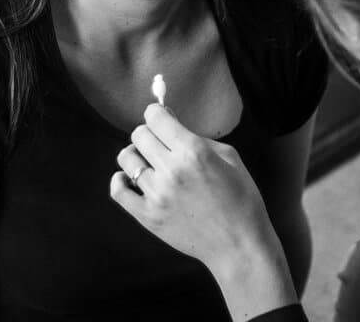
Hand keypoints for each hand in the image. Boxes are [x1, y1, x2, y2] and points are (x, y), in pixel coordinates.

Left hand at [110, 104, 296, 318]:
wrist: (240, 246)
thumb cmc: (241, 200)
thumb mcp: (229, 158)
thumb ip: (198, 137)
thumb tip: (171, 123)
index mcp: (193, 152)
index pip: (155, 117)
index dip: (156, 113)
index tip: (160, 118)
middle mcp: (171, 170)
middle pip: (139, 134)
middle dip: (149, 133)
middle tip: (160, 143)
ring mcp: (156, 194)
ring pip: (126, 158)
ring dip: (137, 156)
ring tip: (150, 164)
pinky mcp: (147, 216)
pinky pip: (118, 191)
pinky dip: (120, 181)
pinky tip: (130, 179)